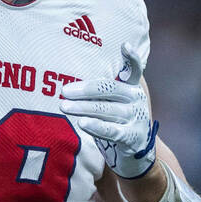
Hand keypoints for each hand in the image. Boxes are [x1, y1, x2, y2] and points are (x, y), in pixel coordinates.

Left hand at [59, 42, 157, 177]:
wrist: (136, 155)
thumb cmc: (117, 124)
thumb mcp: (113, 105)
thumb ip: (100, 94)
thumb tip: (67, 87)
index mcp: (132, 87)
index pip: (134, 69)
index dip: (131, 58)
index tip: (124, 45)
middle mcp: (136, 99)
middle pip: (109, 89)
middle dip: (85, 90)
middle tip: (64, 91)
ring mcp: (136, 118)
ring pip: (106, 109)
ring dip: (83, 108)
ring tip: (64, 107)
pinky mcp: (133, 137)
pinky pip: (111, 130)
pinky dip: (96, 126)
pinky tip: (82, 123)